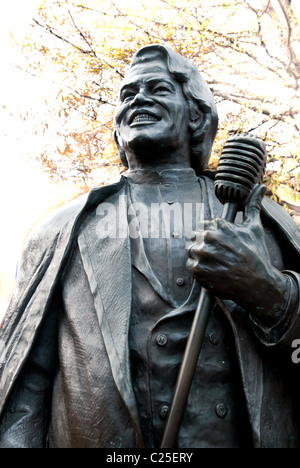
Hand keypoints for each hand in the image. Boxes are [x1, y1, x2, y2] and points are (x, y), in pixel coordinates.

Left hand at [187, 185, 287, 324]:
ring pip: (191, 251)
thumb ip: (253, 205)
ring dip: (200, 256)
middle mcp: (208, 236)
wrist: (257, 283)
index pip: (204, 225)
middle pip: (195, 237)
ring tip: (216, 263)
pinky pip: (190, 265)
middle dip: (204, 244)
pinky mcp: (197, 270)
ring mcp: (202, 253)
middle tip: (218, 255)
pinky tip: (213, 271)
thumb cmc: (256, 255)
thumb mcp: (254, 227)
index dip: (211, 234)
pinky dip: (199, 270)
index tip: (220, 243)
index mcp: (218, 224)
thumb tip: (261, 187)